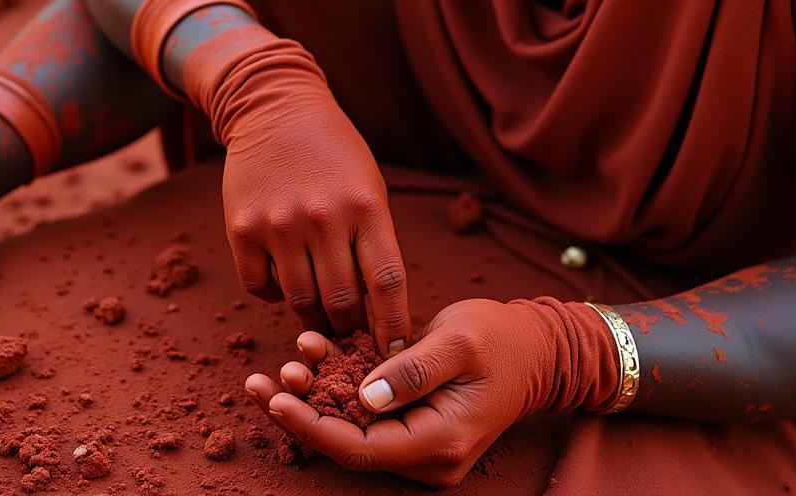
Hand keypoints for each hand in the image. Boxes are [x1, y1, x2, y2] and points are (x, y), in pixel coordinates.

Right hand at [217, 32, 410, 355]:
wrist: (275, 108)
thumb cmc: (335, 153)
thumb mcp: (369, 186)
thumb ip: (373, 241)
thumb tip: (376, 311)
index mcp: (365, 206)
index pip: (387, 282)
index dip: (394, 325)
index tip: (396, 352)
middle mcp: (323, 217)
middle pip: (340, 303)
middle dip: (348, 328)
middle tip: (348, 331)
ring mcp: (279, 224)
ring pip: (299, 302)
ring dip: (310, 316)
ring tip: (317, 308)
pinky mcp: (242, 228)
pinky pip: (258, 287)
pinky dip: (272, 293)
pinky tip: (281, 275)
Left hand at [245, 296, 613, 488]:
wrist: (535, 346)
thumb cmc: (501, 338)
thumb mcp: (458, 343)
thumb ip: (410, 371)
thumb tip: (362, 398)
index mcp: (439, 441)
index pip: (359, 447)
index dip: (311, 425)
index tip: (272, 396)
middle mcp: (427, 455)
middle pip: (349, 442)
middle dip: (305, 409)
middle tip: (260, 379)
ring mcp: (422, 444)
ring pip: (355, 427)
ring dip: (320, 394)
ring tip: (289, 358)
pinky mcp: (416, 424)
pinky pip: (370, 412)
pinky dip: (342, 385)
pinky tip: (316, 354)